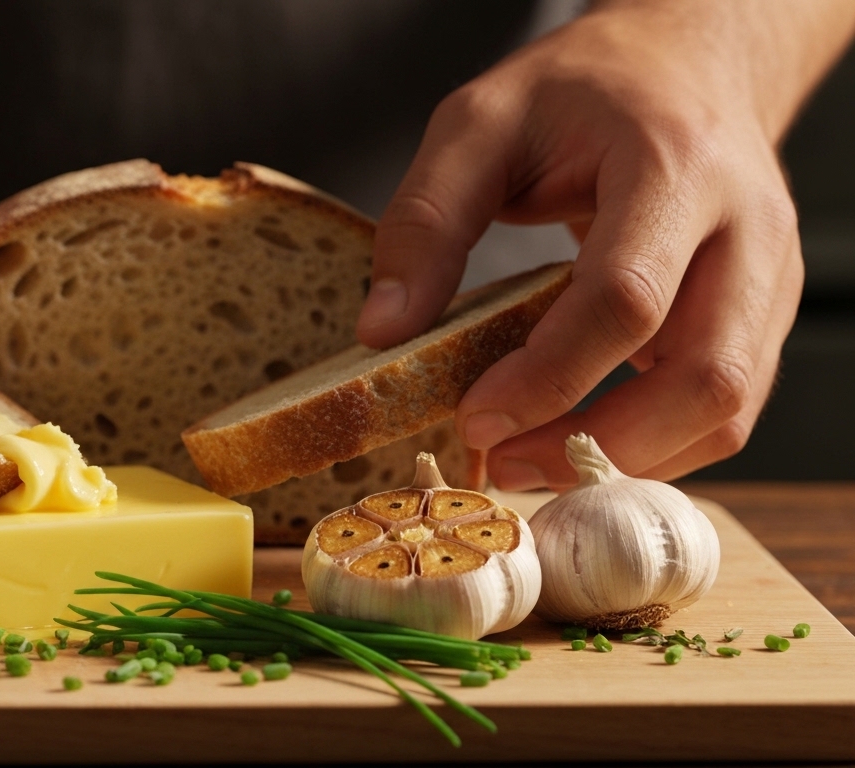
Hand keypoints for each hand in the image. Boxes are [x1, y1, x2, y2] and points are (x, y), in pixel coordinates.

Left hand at [357, 1, 854, 488]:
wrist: (684, 66)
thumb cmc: (579, 94)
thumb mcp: (478, 123)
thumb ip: (426, 221)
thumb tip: (383, 333)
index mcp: (673, 165)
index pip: (625, 297)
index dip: (548, 376)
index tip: (474, 417)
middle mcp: (745, 225)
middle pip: (703, 375)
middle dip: (598, 442)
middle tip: (503, 463)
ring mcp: (769, 276)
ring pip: (727, 408)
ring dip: (629, 459)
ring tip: (530, 463)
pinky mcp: (763, 314)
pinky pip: (728, 409)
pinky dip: (656, 445)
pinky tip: (579, 440)